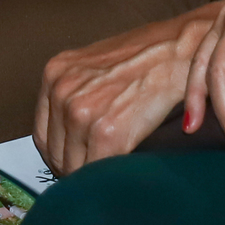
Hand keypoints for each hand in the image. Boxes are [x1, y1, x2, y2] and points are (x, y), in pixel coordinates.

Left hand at [34, 6, 216, 175]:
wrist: (181, 48)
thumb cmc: (148, 56)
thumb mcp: (96, 67)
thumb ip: (77, 95)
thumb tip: (70, 135)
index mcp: (55, 73)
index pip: (43, 136)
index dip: (60, 154)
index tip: (75, 162)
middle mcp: (62, 91)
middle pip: (56, 154)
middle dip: (75, 166)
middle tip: (98, 170)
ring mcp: (81, 112)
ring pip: (74, 168)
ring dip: (93, 175)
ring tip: (112, 169)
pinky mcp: (106, 132)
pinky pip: (97, 170)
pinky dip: (110, 176)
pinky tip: (123, 168)